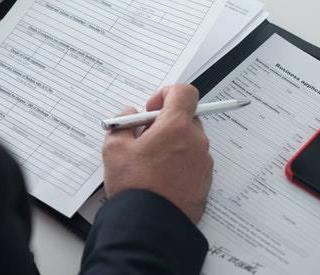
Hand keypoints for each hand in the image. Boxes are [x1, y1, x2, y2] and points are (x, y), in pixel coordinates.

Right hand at [102, 84, 212, 223]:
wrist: (151, 227)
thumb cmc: (135, 187)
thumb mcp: (114, 148)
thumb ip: (121, 123)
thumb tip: (129, 116)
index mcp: (176, 127)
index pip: (184, 92)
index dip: (165, 94)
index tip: (151, 109)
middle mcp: (196, 141)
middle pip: (186, 117)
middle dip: (165, 122)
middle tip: (144, 138)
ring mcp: (203, 162)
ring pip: (189, 140)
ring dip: (172, 143)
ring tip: (149, 162)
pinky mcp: (205, 181)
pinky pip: (192, 161)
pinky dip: (178, 162)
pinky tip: (159, 177)